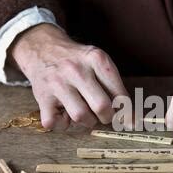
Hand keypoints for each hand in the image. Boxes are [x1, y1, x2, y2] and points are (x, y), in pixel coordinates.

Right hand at [9, 24, 127, 130]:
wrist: (42, 47)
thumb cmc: (77, 61)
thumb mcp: (98, 62)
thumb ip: (113, 86)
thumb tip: (130, 119)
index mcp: (96, 59)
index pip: (119, 93)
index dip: (127, 113)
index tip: (131, 123)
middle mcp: (77, 70)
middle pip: (102, 106)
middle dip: (107, 117)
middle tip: (105, 115)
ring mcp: (58, 83)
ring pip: (81, 116)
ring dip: (87, 121)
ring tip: (85, 112)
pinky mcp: (42, 96)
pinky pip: (55, 122)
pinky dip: (63, 125)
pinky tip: (65, 115)